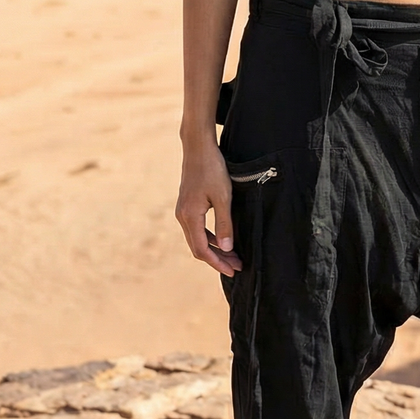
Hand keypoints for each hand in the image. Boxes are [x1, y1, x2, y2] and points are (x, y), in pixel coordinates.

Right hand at [176, 142, 241, 276]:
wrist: (198, 148)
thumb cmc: (212, 169)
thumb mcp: (223, 197)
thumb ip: (224, 224)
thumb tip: (227, 248)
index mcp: (190, 216)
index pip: (202, 249)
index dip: (218, 263)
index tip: (233, 270)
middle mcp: (182, 216)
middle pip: (198, 247)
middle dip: (218, 259)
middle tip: (237, 266)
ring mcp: (183, 211)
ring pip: (197, 239)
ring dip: (215, 249)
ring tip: (233, 256)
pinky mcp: (187, 206)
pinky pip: (197, 229)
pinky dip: (210, 238)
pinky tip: (223, 240)